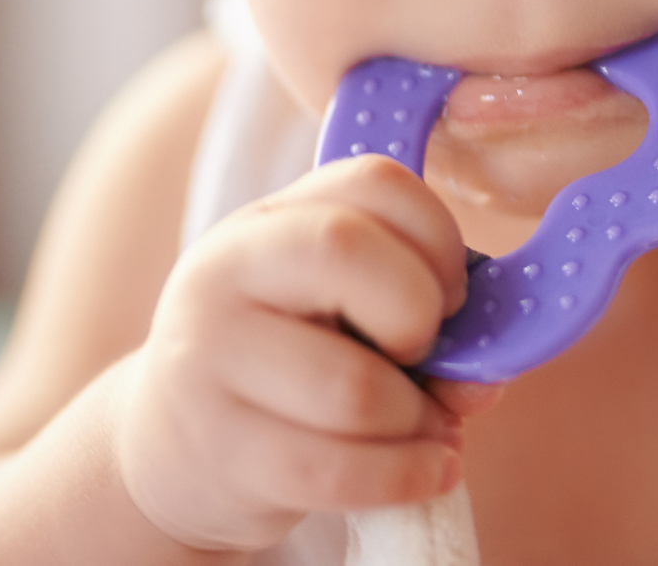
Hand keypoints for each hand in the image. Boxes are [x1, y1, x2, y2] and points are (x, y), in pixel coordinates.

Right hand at [113, 156, 501, 551]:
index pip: (375, 182)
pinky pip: (336, 469)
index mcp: (273, 220)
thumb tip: (485, 374)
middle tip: (421, 352)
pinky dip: (405, 476)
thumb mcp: (346, 314)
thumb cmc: (293, 365)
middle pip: (349, 251)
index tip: (449, 294)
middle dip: (419, 314)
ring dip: (418, 419)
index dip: (439, 237)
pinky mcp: (218, 451)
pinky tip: (426, 470)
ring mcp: (208, 359)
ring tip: (422, 425)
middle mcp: (226, 271)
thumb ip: (428, 321)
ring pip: (354, 387)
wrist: (173, 445)